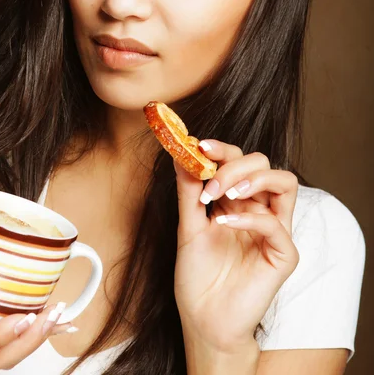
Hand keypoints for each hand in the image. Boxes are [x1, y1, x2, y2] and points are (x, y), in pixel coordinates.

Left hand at [173, 140, 298, 352]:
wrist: (203, 319)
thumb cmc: (197, 275)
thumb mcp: (188, 226)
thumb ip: (189, 191)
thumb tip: (182, 153)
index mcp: (237, 201)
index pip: (240, 161)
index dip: (223, 149)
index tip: (199, 145)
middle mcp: (258, 210)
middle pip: (263, 164)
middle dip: (234, 164)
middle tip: (209, 182)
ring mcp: (274, 231)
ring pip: (284, 182)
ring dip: (253, 179)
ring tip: (224, 193)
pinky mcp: (283, 254)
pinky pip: (277, 224)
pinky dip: (250, 217)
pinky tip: (223, 223)